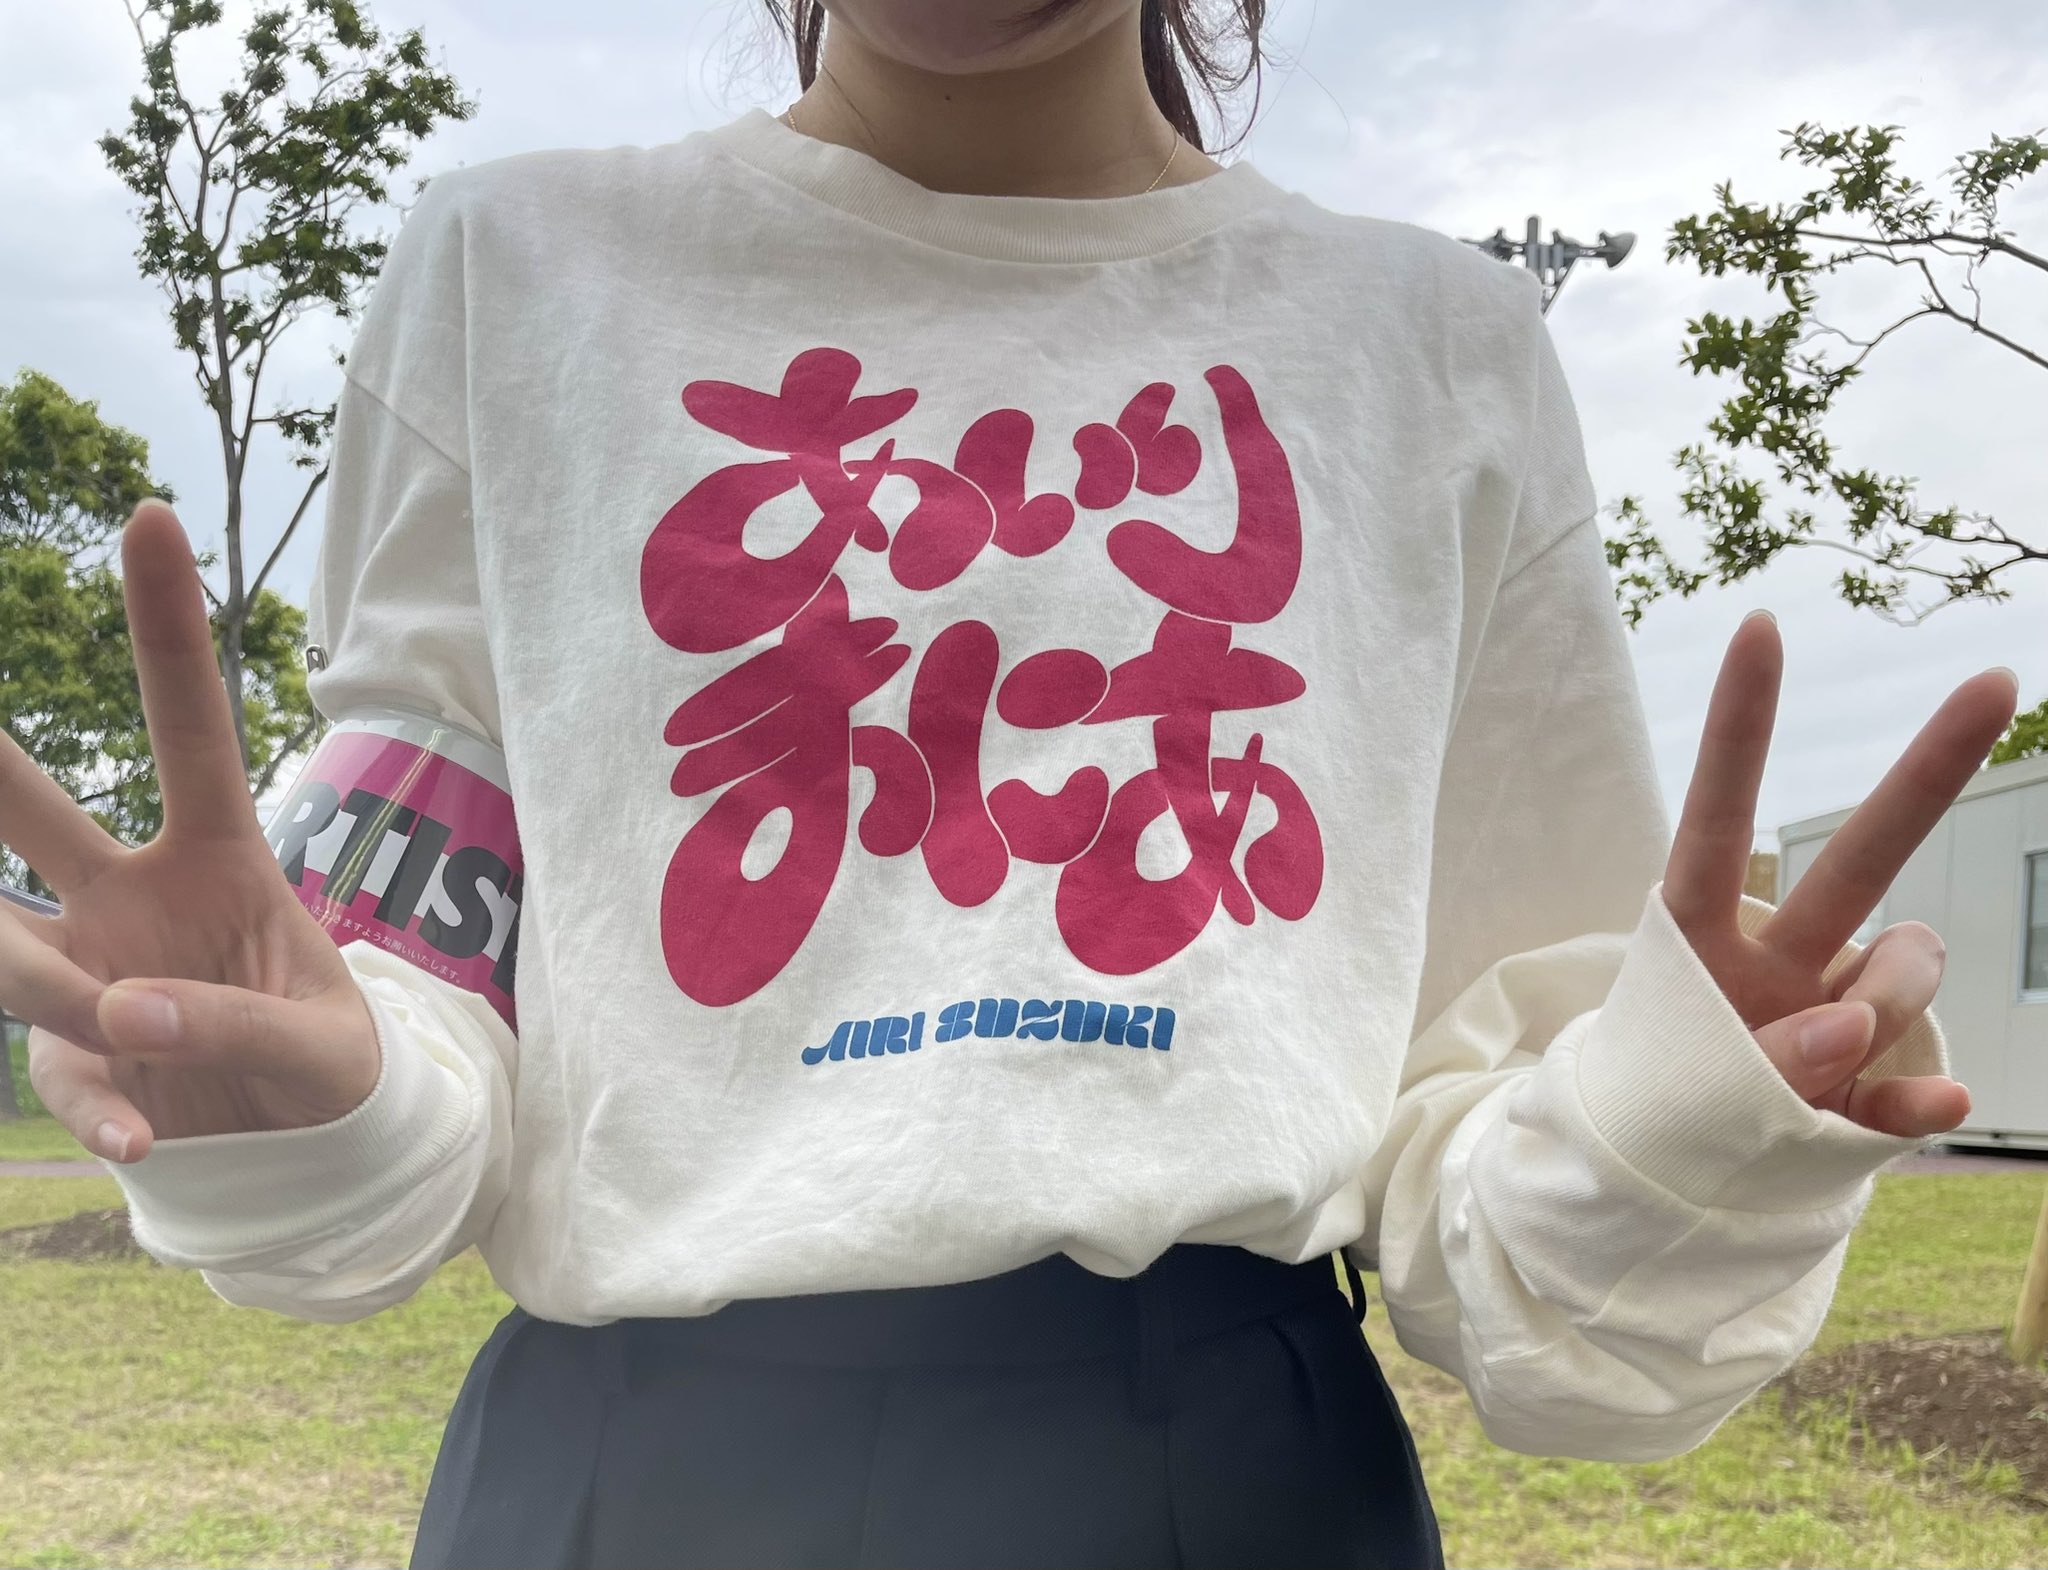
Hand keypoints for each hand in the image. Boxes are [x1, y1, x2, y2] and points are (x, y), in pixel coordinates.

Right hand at [0, 500, 381, 1162]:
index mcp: (221, 855)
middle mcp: (135, 898)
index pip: (186, 729)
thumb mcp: (328, 1045)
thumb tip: (121, 1013)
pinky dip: (95, 1106)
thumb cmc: (339, 1067)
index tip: (153, 515)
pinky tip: (141, 1140)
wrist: (322, 1152)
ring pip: (5, 945)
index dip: (166, 632)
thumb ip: (236, 1022)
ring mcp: (92, 975)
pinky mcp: (77, 1059)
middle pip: (30, 811)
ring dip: (26, 977)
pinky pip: (57, 1070)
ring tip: (98, 1017)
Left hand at [1664, 608, 2018, 1138]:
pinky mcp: (1874, 1083)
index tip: (1762, 623)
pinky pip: (1917, 1085)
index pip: (1716, 823)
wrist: (1674, 1180)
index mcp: (1698, 938)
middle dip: (1927, 774)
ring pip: (1905, 968)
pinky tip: (1923, 1110)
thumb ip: (1756, 1057)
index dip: (1738, 730)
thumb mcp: (1679, 1082)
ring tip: (1805, 1078)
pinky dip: (1915, 1102)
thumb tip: (1848, 1028)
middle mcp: (1775, 958)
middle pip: (1856, 859)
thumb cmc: (1662, 1100)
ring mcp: (1835, 1011)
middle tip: (1999, 679)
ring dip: (1877, 1017)